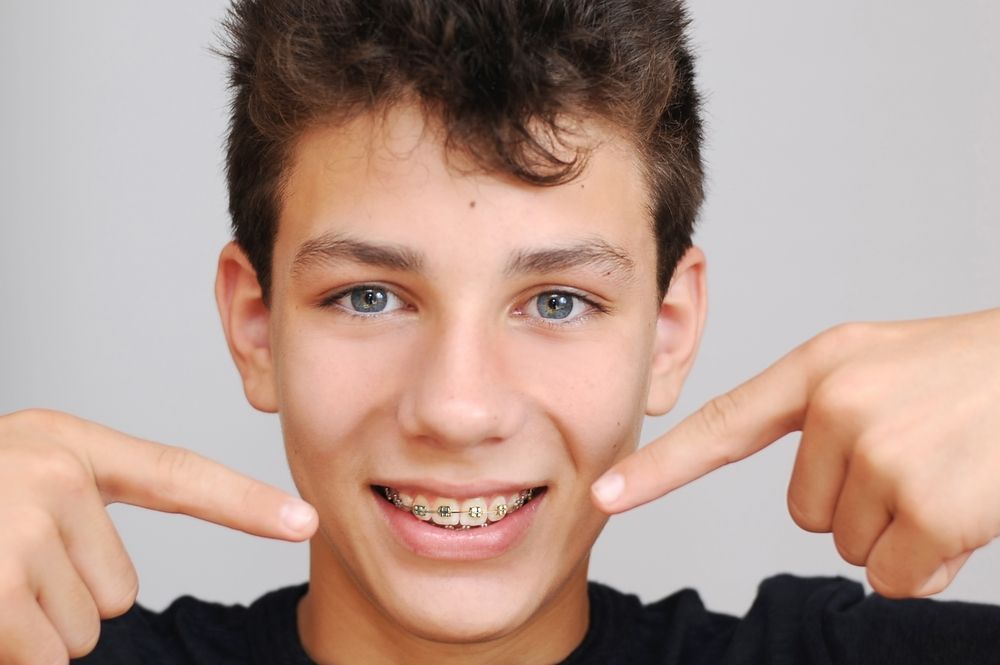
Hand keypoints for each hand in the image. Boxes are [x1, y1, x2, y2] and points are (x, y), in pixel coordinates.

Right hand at [0, 409, 316, 663]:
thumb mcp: (16, 479)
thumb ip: (77, 512)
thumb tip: (114, 598)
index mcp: (70, 445)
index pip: (179, 476)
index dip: (247, 503)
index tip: (306, 521)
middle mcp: (57, 475)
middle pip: (123, 589)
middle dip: (68, 600)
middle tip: (5, 566)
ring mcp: (24, 527)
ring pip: (86, 629)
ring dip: (35, 627)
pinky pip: (48, 657)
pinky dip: (15, 653)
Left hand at [591, 308, 999, 598]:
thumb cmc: (973, 377)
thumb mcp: (883, 369)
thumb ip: (829, 422)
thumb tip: (816, 515)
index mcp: (821, 368)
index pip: (722, 425)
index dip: (660, 467)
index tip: (605, 494)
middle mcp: (838, 404)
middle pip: (803, 513)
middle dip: (860, 507)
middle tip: (921, 459)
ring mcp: (880, 452)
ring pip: (848, 546)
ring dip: (900, 533)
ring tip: (948, 474)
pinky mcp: (925, 504)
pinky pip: (893, 577)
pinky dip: (930, 564)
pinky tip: (966, 510)